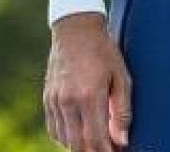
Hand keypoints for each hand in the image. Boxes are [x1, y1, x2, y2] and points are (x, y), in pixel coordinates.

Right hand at [44, 12, 132, 151]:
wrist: (75, 30)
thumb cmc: (104, 51)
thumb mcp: (122, 77)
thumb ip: (122, 111)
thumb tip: (122, 140)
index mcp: (89, 96)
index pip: (96, 139)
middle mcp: (68, 101)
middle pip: (78, 144)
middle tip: (108, 149)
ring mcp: (55, 101)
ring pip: (65, 140)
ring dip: (80, 146)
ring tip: (97, 141)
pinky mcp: (47, 99)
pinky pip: (54, 129)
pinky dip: (67, 137)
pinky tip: (80, 133)